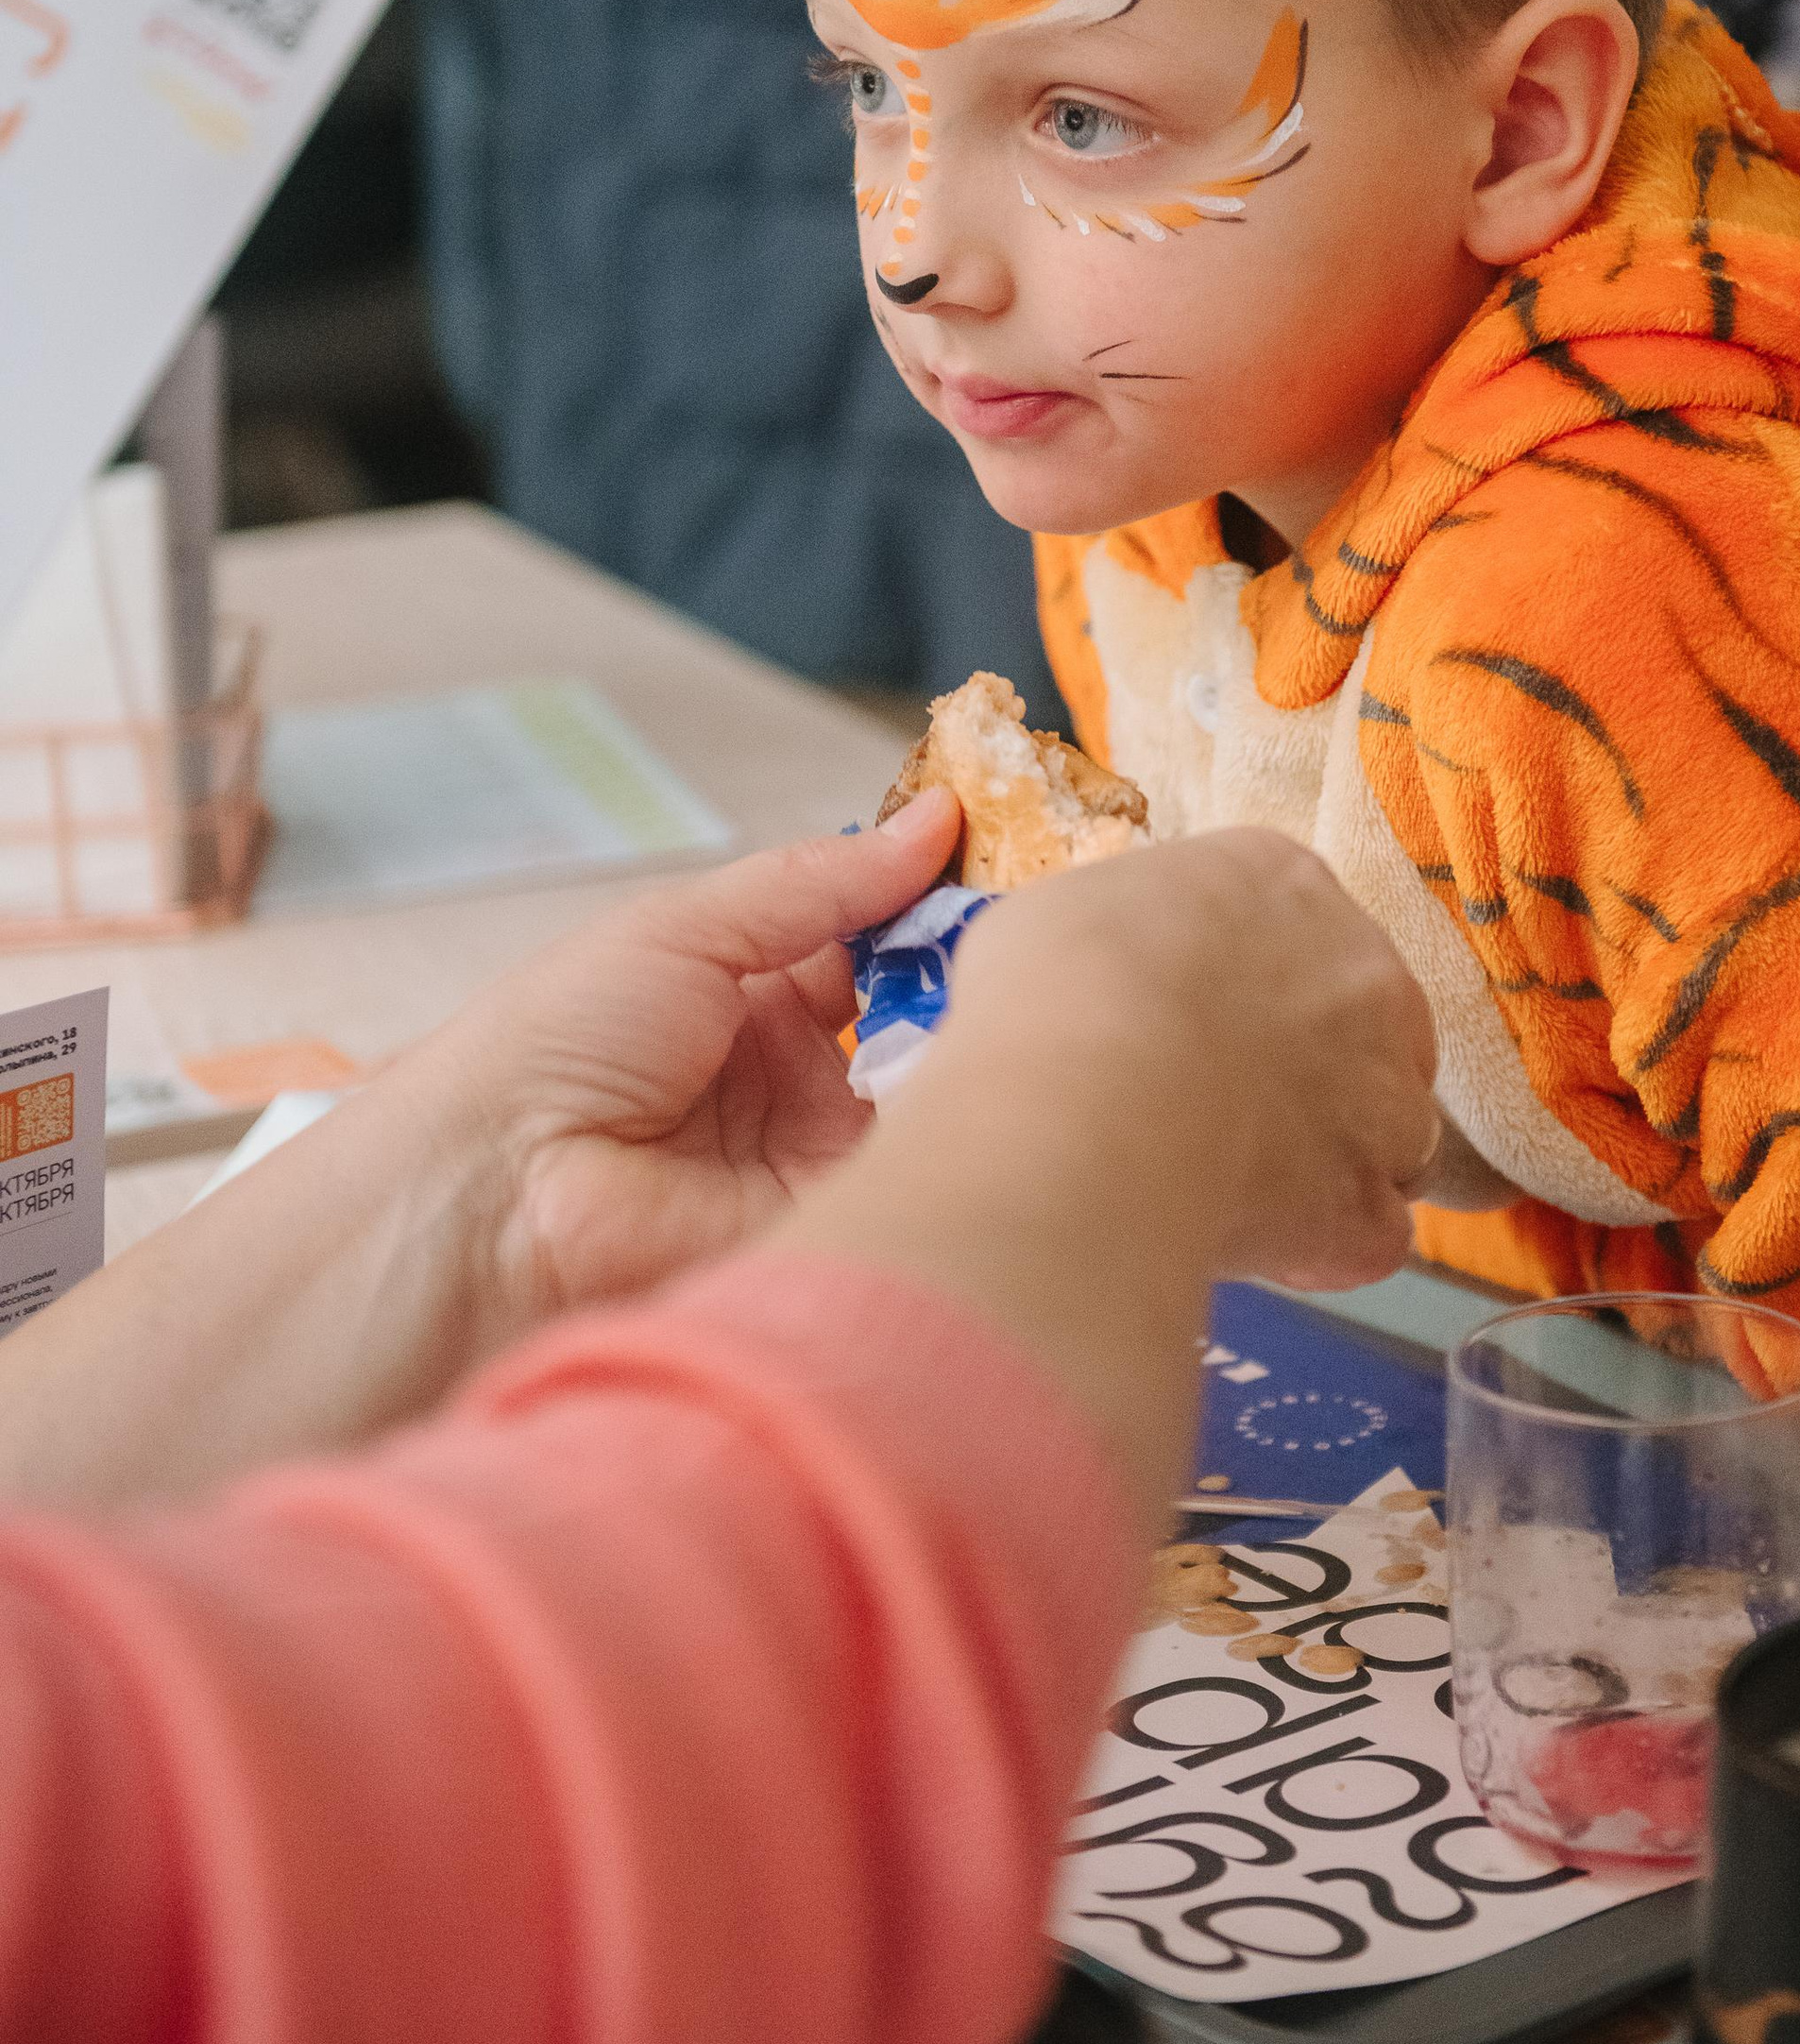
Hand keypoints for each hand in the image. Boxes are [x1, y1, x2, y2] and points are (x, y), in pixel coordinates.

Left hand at [0, 794, 963, 1510]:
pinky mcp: (837, 1224)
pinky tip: (1014, 1068)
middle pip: (929, 1009)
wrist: (488, 1196)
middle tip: (1066, 913)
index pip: (885, 936)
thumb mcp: (689, 926)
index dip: (949, 897)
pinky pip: (924, 1170)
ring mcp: (826, 1154)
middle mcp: (805, 1074)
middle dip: (988, 967)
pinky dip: (966, 1124)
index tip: (1030, 848)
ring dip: (985, 1038)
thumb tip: (936, 818)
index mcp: (760, 994)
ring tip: (1053, 977)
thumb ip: (823, 881)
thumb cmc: (556, 1042)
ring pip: (940, 1084)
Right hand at [774, 829, 1441, 1531]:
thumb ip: (1127, 944)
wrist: (1087, 1099)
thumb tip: (1112, 982)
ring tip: (1234, 1190)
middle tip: (1214, 1111)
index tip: (1194, 1026)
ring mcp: (1386, 1091)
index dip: (1246, 989)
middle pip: (1361, 1025)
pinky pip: (1369, 1233)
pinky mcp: (1371, 1203)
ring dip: (1330, 1159)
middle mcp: (1364, 971)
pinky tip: (1255, 1251)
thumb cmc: (1056, 986)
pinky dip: (1323, 1247)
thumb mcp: (1068, 916)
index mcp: (1282, 880)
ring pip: (1388, 1131)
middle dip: (1308, 1070)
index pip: (1291, 929)